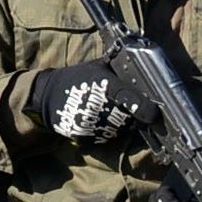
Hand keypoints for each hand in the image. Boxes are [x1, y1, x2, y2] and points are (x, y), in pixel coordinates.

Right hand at [28, 59, 152, 145]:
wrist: (47, 97)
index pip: (127, 98)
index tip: (154, 113)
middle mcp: (98, 106)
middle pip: (128, 117)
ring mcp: (92, 124)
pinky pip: (107, 137)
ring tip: (110, 111)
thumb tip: (144, 64)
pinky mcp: (87, 138)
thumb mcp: (97, 66)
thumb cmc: (76, 78)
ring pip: (120, 129)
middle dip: (133, 114)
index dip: (142, 106)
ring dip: (122, 123)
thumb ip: (119, 67)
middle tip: (125, 106)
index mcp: (102, 85)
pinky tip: (100, 119)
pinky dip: (109, 131)